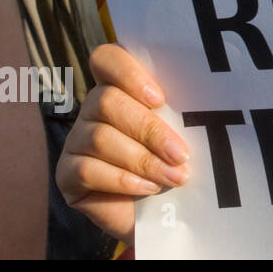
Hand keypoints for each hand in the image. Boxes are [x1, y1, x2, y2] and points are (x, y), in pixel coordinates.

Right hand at [55, 44, 190, 246]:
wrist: (166, 213)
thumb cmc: (177, 162)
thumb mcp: (184, 132)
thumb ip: (183, 111)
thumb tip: (205, 100)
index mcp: (121, 87)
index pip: (107, 58)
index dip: (128, 73)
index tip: (160, 98)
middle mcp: (93, 109)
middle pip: (107, 101)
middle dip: (150, 129)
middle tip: (180, 154)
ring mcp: (76, 141)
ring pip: (100, 137)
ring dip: (143, 160)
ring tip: (174, 176)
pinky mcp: (66, 174)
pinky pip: (87, 170)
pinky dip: (122, 179)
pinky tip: (148, 188)